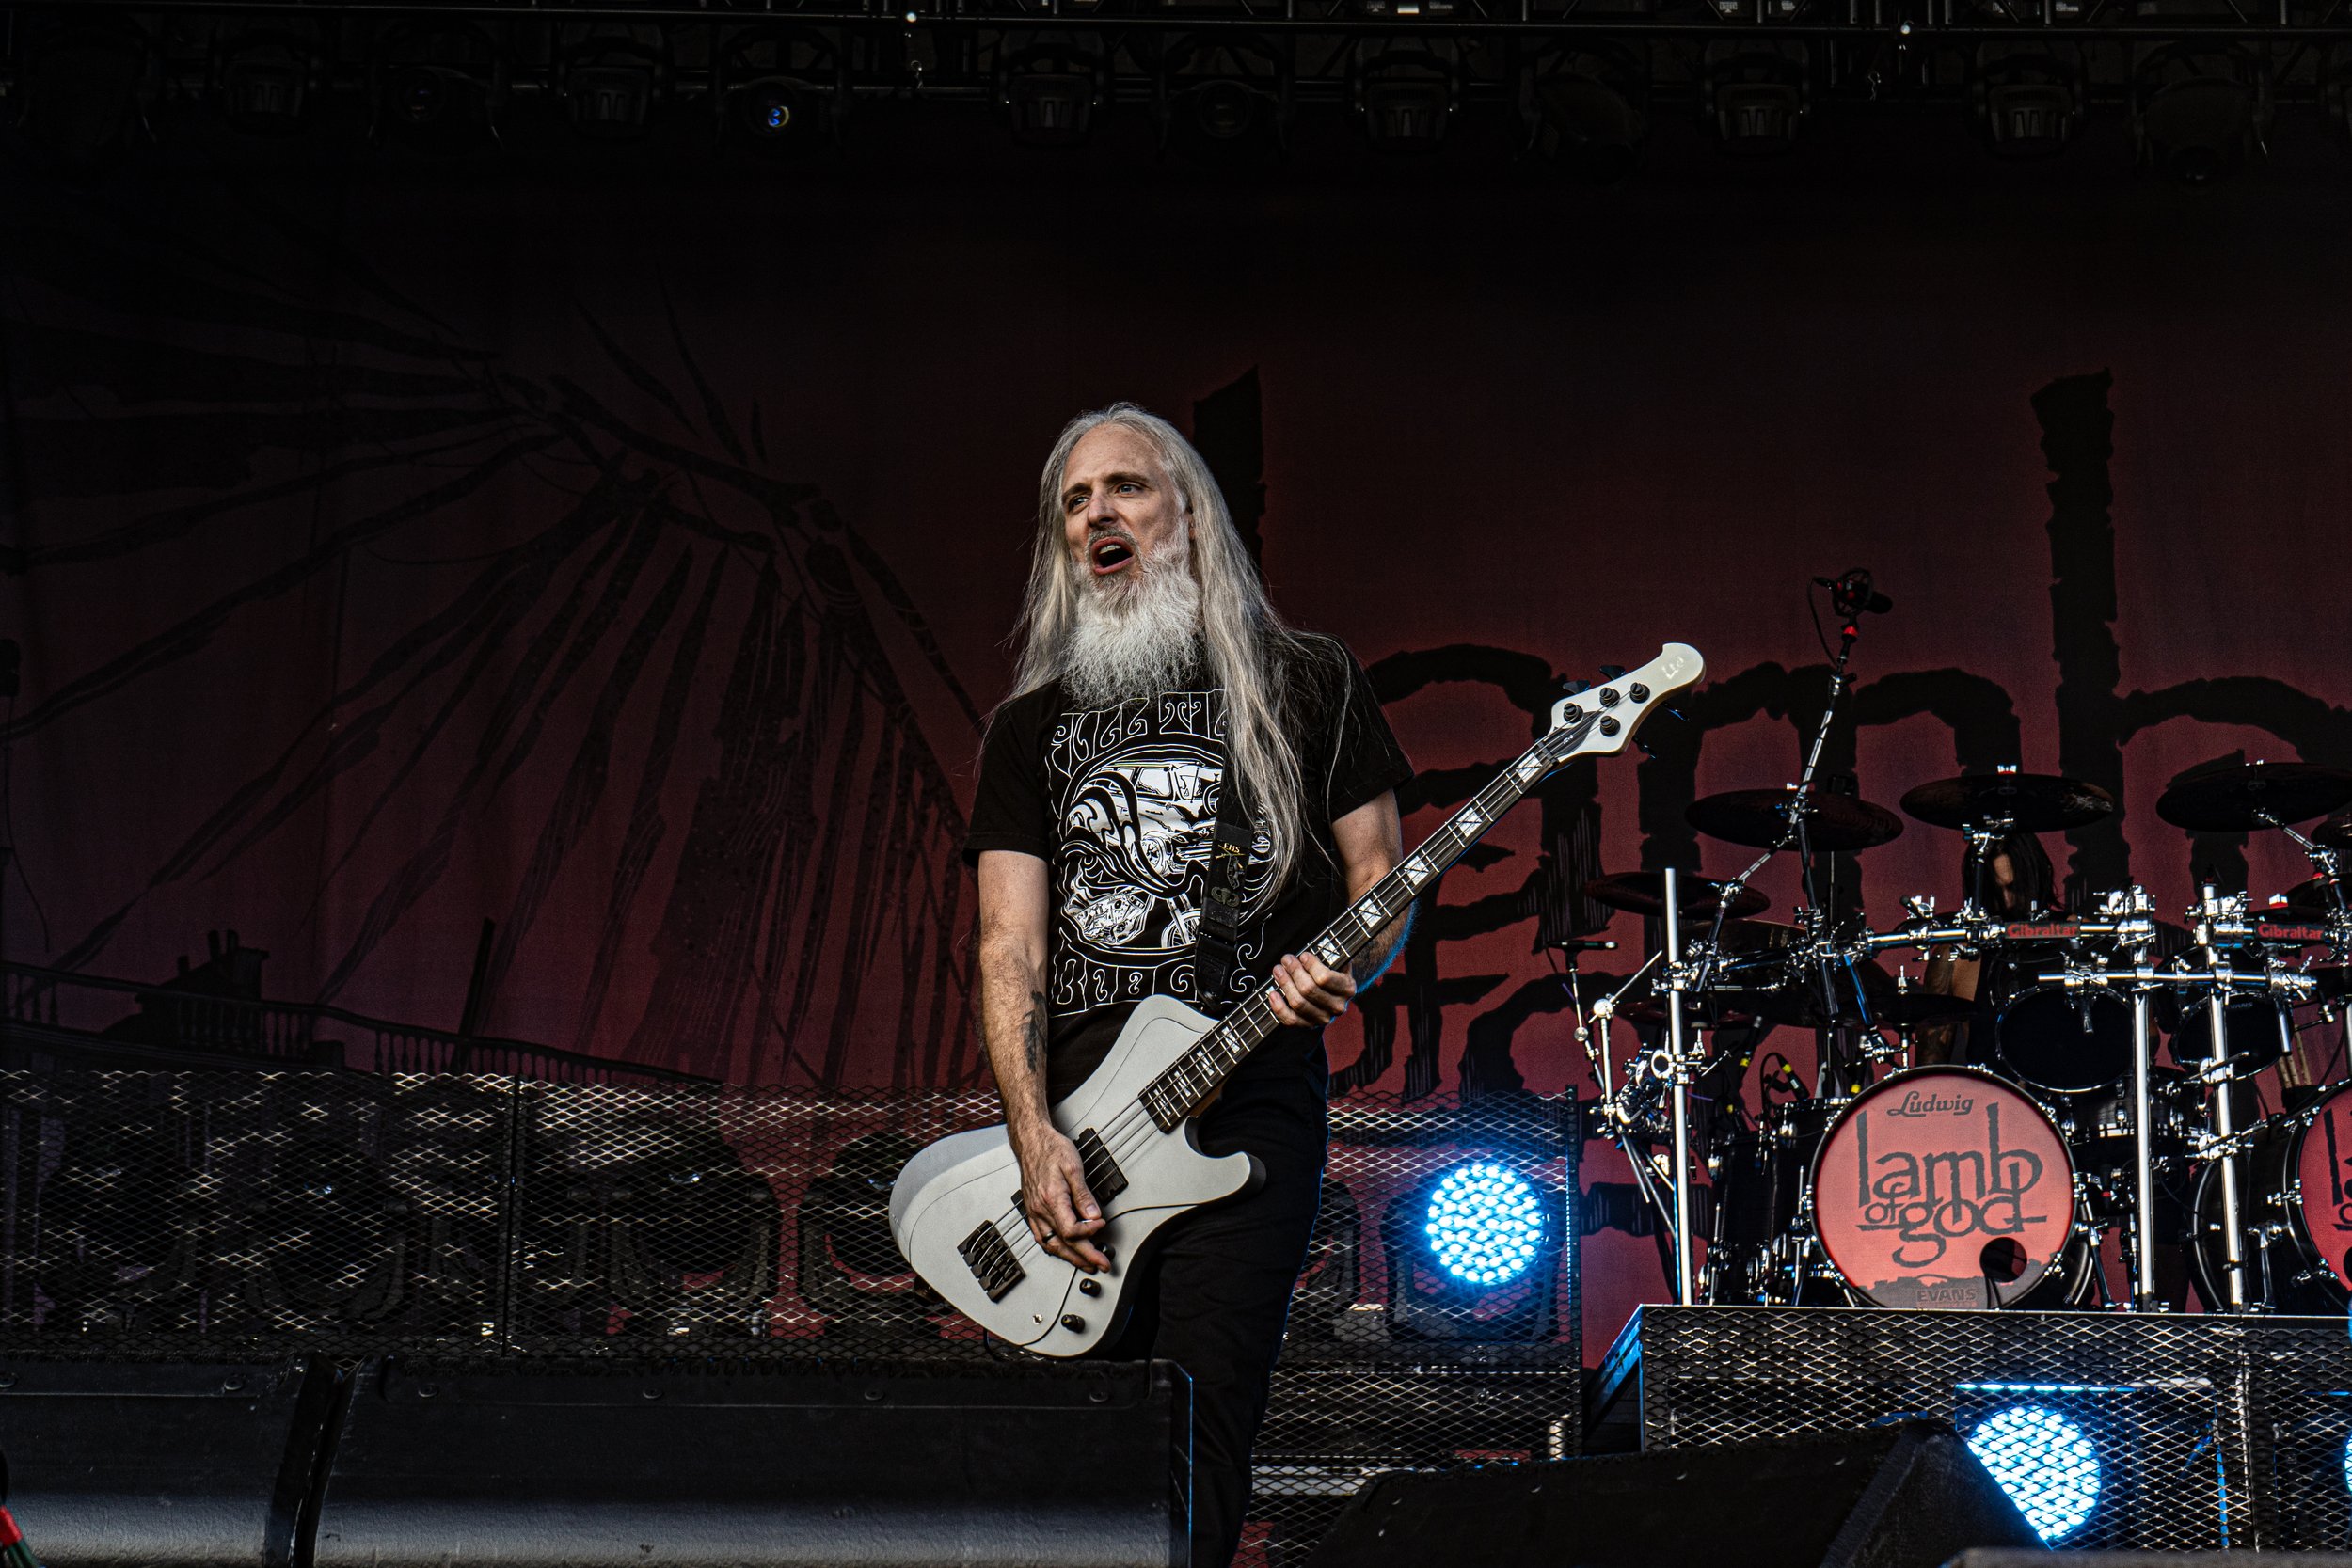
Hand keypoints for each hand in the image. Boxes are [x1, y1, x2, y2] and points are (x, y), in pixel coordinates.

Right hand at [1010, 1122, 1110, 1272]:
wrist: (1032, 1142)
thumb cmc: (1051, 1149)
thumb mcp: (1073, 1167)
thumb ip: (1084, 1195)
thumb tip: (1094, 1215)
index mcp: (1051, 1199)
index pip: (1071, 1229)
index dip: (1090, 1232)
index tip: (1102, 1225)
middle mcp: (1040, 1209)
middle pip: (1063, 1243)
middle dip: (1085, 1257)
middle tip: (1101, 1264)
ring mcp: (1035, 1212)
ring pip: (1051, 1244)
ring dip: (1070, 1258)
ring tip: (1085, 1264)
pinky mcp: (1033, 1211)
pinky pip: (1041, 1237)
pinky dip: (1054, 1248)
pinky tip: (1063, 1251)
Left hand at [1268, 951, 1356, 1027]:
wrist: (1337, 995)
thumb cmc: (1334, 973)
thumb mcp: (1337, 963)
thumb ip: (1328, 956)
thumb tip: (1306, 954)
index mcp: (1347, 988)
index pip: (1325, 978)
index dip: (1310, 966)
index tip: (1303, 955)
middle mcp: (1337, 1006)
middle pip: (1309, 989)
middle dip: (1294, 972)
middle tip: (1286, 959)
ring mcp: (1323, 1018)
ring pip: (1298, 1003)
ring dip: (1285, 984)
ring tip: (1278, 970)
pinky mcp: (1309, 1026)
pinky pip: (1291, 1019)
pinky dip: (1279, 1007)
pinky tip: (1273, 994)